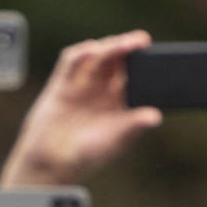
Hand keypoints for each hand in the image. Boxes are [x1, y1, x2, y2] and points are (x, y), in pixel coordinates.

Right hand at [0, 31, 161, 186]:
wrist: (51, 165)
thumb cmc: (86, 157)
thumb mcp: (114, 141)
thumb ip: (132, 126)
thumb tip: (156, 116)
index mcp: (119, 102)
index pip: (134, 75)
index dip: (144, 62)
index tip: (155, 55)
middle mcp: (101, 90)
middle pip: (117, 60)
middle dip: (128, 48)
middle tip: (141, 41)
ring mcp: (81, 85)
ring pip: (97, 56)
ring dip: (109, 46)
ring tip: (123, 44)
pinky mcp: (61, 85)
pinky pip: (71, 63)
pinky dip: (81, 53)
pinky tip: (92, 49)